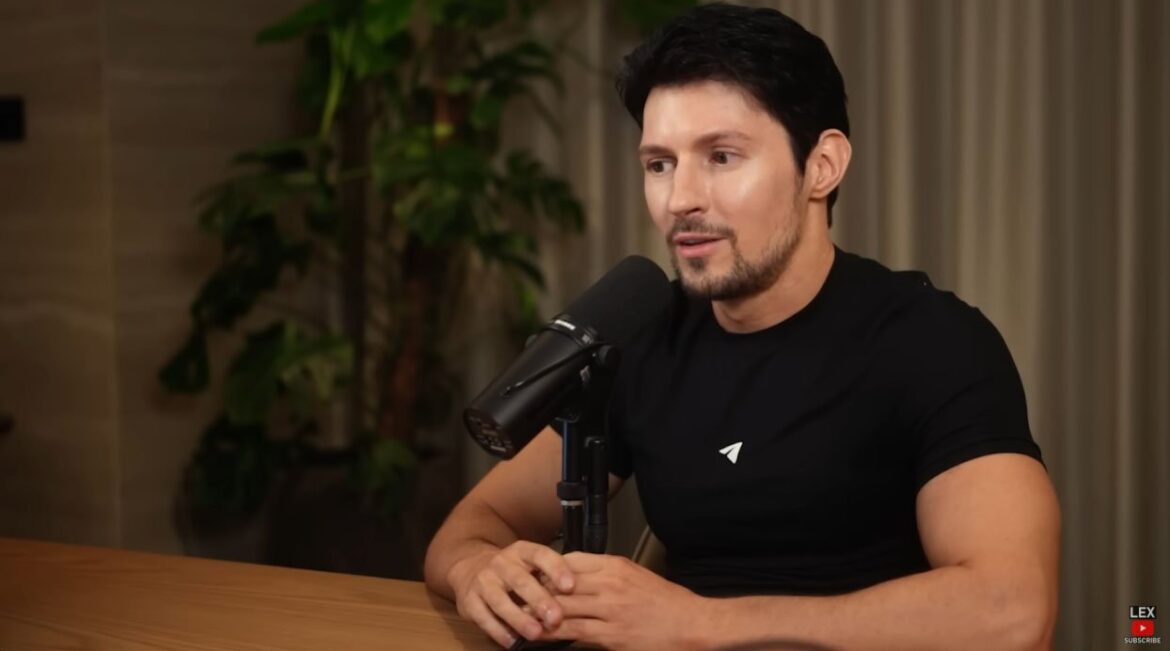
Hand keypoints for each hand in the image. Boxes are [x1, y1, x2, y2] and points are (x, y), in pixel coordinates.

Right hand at [448, 540, 576, 647]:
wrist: (469, 568)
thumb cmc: (513, 571)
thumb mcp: (530, 564)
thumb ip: (549, 577)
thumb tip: (578, 596)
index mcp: (521, 551)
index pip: (540, 554)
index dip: (556, 569)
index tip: (571, 586)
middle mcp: (501, 563)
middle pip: (520, 580)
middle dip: (539, 600)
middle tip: (556, 617)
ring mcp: (483, 581)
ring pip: (500, 601)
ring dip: (519, 618)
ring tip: (536, 633)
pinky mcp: (469, 601)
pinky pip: (483, 617)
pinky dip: (498, 631)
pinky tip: (512, 642)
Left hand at [535, 551, 707, 650]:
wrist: (693, 624)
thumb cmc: (668, 603)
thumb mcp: (637, 576)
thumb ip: (607, 575)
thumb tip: (579, 580)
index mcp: (616, 565)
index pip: (570, 560)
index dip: (547, 569)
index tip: (533, 576)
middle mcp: (610, 584)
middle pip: (560, 582)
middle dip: (535, 590)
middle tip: (516, 596)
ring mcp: (609, 609)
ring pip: (561, 607)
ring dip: (537, 612)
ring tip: (519, 617)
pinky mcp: (611, 635)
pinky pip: (572, 631)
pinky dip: (551, 633)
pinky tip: (538, 635)